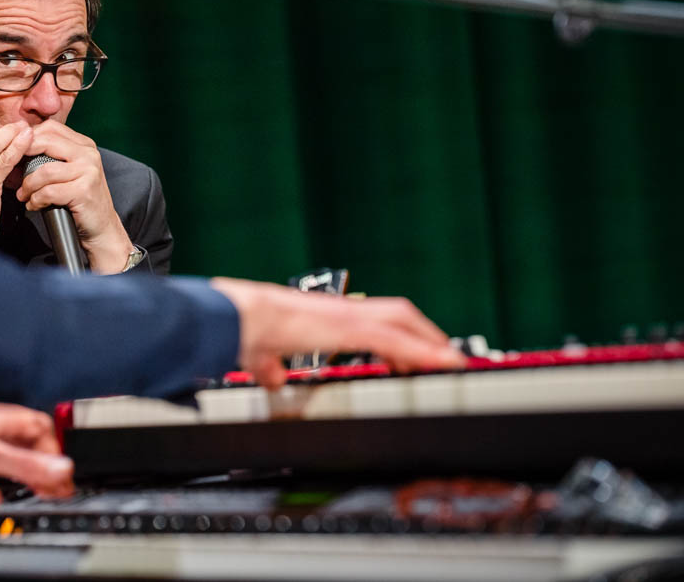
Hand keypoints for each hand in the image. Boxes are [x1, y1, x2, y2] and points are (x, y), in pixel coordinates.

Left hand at [0, 402, 73, 504]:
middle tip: (55, 486)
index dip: (54, 448)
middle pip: (24, 443)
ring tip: (35, 492)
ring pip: (4, 459)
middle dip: (41, 464)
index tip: (63, 472)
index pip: (39, 426)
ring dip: (21, 476)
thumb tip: (62, 468)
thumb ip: (26, 464)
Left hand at [16, 120, 133, 273]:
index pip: (50, 128)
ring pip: (44, 170)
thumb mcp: (69, 171)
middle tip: (13, 172)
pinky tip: (34, 205)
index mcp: (84, 145)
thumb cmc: (78, 199)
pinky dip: (35, 200)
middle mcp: (88, 154)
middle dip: (23, 156)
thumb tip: (19, 144)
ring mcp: (88, 171)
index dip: (28, 138)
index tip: (15, 153)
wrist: (102, 227)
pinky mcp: (84, 190)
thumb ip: (52, 155)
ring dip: (28, 185)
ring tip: (24, 195)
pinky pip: (48, 191)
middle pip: (45, 142)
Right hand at [211, 277, 465, 388]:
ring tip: (454, 361)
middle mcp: (338, 310)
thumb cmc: (241, 330)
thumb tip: (272, 377)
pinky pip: (395, 338)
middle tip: (447, 356)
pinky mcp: (347, 326)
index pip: (370, 318)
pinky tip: (443, 362)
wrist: (234, 317)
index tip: (413, 352)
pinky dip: (423, 350)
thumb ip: (270, 366)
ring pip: (401, 321)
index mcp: (322, 316)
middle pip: (396, 312)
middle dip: (424, 333)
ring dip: (430, 340)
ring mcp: (345, 315)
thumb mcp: (259, 355)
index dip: (397, 333)